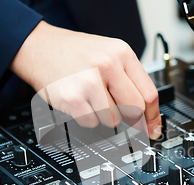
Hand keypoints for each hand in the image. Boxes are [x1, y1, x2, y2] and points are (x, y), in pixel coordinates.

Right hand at [9, 21, 161, 138]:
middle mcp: (107, 65)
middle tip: (123, 117)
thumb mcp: (109, 54)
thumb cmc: (75, 53)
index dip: (153, 116)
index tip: (153, 128)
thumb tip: (146, 117)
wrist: (40, 47)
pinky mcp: (72, 98)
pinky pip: (92, 123)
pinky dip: (87, 119)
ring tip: (93, 100)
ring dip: (105, 117)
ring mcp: (88, 82)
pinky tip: (80, 102)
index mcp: (121, 53)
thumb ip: (129, 80)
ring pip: (113, 119)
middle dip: (131, 119)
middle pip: (135, 109)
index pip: (149, 93)